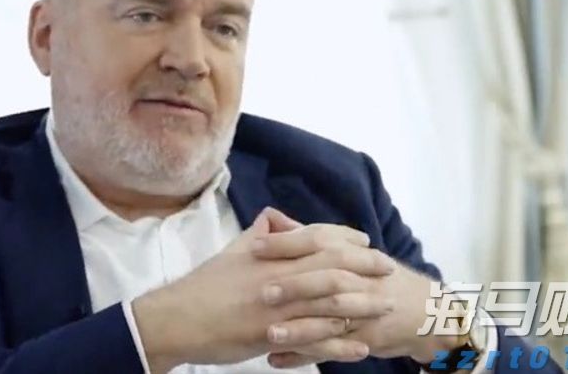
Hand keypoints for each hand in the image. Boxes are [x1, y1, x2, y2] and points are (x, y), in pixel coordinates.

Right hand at [131, 208, 396, 372]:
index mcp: (271, 254)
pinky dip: (342, 345)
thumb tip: (274, 218)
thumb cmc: (206, 285)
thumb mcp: (233, 250)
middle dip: (365, 265)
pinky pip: (316, 341)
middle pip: (334, 266)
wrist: (179, 318)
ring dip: (363, 305)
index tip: (365, 240)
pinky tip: (361, 348)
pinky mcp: (273, 336)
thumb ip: (258, 234)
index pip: (317, 238)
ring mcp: (279, 308)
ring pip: (331, 303)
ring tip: (386, 306)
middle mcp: (280, 277)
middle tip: (388, 268)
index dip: (345, 238)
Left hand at [251, 225, 461, 367]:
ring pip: (331, 318)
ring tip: (268, 334)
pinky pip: (333, 349)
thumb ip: (307, 236)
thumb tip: (271, 217)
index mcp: (352, 253)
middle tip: (262, 292)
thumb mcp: (349, 251)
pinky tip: (276, 360)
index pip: (320, 241)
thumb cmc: (376, 277)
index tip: (255, 245)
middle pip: (328, 278)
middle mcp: (360, 279)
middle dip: (295, 284)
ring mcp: (365, 311)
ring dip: (299, 328)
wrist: (426, 310)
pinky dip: (304, 356)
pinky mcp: (365, 339)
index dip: (288, 243)